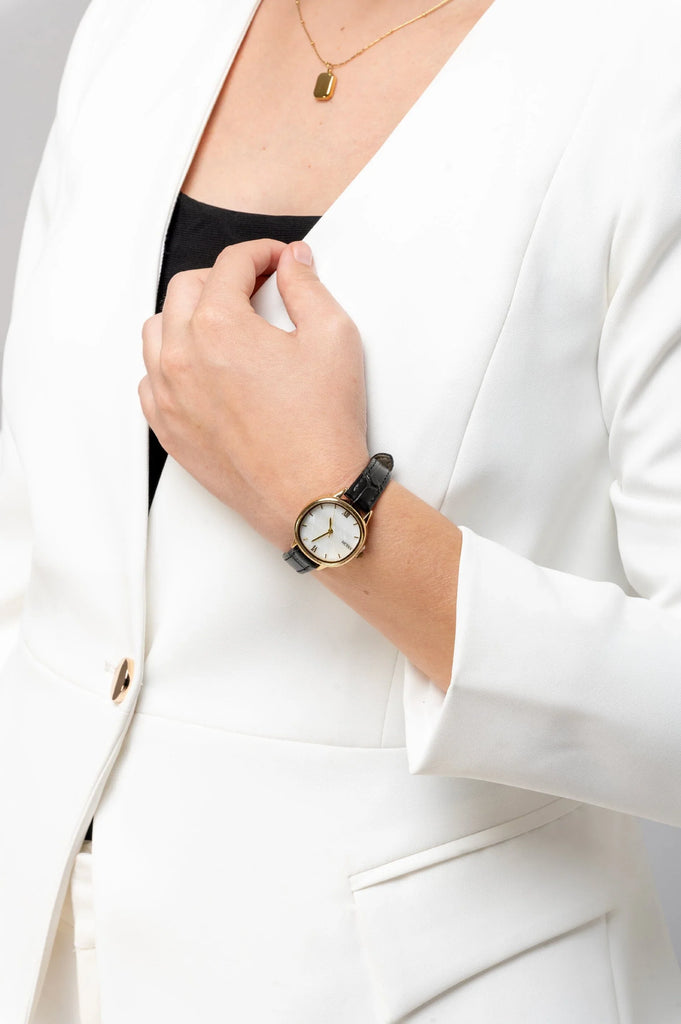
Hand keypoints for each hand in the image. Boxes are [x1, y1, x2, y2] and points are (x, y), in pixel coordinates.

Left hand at [138, 239, 368, 549]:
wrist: (310, 496)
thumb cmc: (322, 425)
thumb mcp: (332, 337)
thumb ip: (306, 287)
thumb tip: (292, 263)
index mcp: (217, 326)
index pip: (230, 264)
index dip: (262, 253)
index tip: (280, 262)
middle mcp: (181, 357)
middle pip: (186, 288)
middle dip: (222, 278)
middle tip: (257, 288)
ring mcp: (167, 396)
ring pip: (158, 331)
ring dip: (188, 316)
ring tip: (224, 326)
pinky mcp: (168, 430)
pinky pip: (151, 380)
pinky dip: (172, 363)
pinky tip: (204, 370)